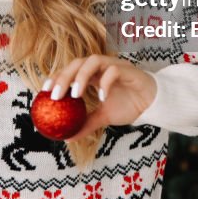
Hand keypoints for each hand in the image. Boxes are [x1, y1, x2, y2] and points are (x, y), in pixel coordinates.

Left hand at [43, 55, 157, 140]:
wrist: (153, 105)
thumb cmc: (129, 106)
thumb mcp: (104, 117)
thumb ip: (86, 124)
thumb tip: (66, 138)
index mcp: (94, 74)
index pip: (70, 70)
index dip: (56, 77)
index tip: (44, 91)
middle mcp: (102, 66)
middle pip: (78, 62)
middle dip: (64, 76)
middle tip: (55, 95)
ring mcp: (115, 66)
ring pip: (93, 60)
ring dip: (81, 76)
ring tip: (75, 95)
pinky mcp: (129, 70)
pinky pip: (113, 71)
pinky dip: (105, 83)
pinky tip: (101, 98)